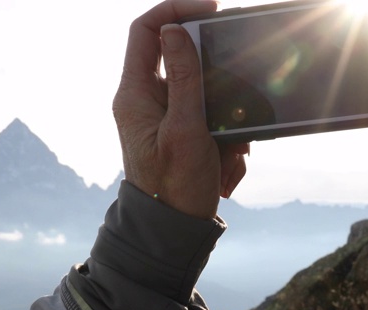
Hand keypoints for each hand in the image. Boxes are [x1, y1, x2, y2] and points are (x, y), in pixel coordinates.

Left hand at [112, 0, 248, 218]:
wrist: (173, 229)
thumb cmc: (174, 186)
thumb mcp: (186, 129)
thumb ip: (184, 77)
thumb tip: (175, 29)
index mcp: (135, 94)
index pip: (146, 31)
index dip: (176, 10)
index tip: (210, 9)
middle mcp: (146, 99)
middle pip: (183, 62)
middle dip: (217, 85)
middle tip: (232, 108)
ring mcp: (164, 115)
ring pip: (204, 93)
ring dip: (225, 120)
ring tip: (229, 154)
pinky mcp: (181, 129)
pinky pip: (210, 117)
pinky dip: (225, 137)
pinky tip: (227, 165)